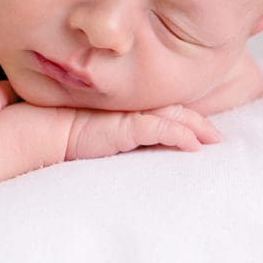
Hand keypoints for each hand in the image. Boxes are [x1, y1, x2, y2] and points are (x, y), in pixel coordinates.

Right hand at [65, 104, 221, 160]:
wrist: (43, 131)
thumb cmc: (65, 133)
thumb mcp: (98, 135)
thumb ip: (119, 136)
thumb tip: (138, 153)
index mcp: (126, 110)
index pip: (164, 110)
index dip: (186, 119)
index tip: (204, 133)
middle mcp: (131, 108)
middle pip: (176, 111)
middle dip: (200, 123)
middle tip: (219, 139)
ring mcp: (128, 115)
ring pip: (173, 117)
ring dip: (198, 128)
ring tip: (215, 141)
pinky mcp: (124, 126)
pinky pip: (159, 128)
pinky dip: (179, 135)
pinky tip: (195, 146)